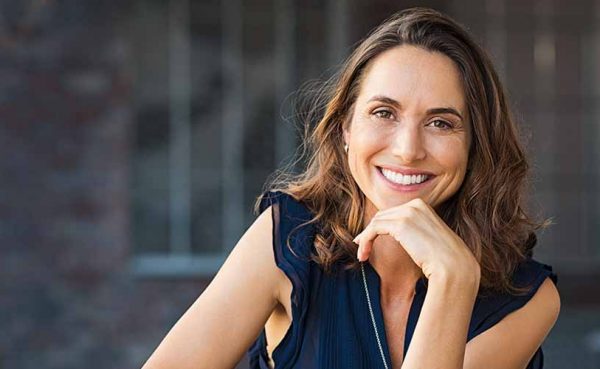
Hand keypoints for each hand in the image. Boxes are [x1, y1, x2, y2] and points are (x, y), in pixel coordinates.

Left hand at [353, 198, 479, 281]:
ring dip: (365, 239)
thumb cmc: (444, 259)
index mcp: (422, 205)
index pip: (393, 213)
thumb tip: (398, 235)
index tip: (369, 240)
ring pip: (376, 222)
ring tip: (362, 255)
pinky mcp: (400, 225)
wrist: (453, 267)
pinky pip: (374, 230)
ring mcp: (408, 213)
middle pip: (382, 216)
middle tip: (362, 248)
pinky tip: (363, 254)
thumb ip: (414, 232)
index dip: (378, 226)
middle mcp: (414, 205)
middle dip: (369, 231)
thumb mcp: (428, 238)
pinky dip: (365, 241)